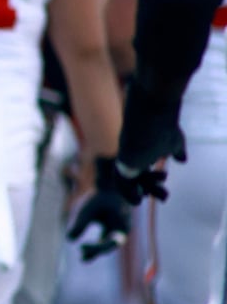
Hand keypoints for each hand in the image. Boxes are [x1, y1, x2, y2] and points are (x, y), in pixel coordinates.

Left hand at [67, 157, 132, 259]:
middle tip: (82, 256)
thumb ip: (80, 223)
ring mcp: (117, 229)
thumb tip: (69, 239)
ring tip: (82, 256)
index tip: (81, 247)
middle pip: (110, 246)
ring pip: (107, 244)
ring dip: (95, 250)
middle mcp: (122, 230)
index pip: (112, 243)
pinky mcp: (111, 228)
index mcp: (122, 226)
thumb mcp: (88, 208)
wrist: (108, 186)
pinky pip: (104, 240)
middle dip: (97, 251)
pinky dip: (95, 245)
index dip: (97, 247)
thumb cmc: (99, 197)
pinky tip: (83, 250)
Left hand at [114, 82, 184, 202]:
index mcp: (136, 148)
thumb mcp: (171, 138)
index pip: (140, 167)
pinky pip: (121, 182)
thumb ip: (174, 150)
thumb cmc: (164, 120)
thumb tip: (182, 160)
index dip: (149, 178)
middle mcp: (128, 153)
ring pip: (130, 182)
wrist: (153, 103)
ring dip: (145, 193)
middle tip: (167, 196)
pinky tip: (139, 200)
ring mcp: (125, 155)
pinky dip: (128, 193)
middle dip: (151, 188)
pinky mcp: (124, 158)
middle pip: (136, 176)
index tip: (165, 177)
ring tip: (166, 196)